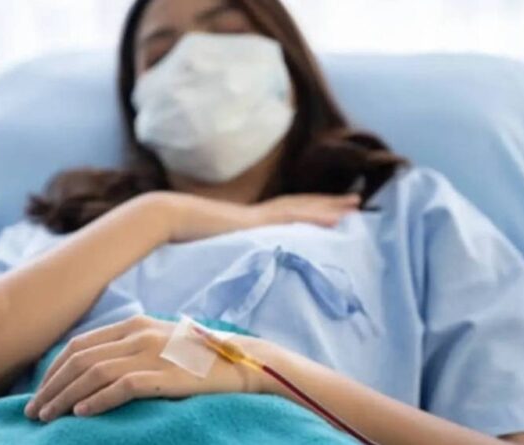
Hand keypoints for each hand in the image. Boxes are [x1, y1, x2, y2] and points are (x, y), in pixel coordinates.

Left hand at [23, 315, 268, 421]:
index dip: (53, 369)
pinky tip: (81, 414)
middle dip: (51, 386)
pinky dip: (97, 400)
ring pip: (93, 373)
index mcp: (134, 325)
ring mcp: (151, 353)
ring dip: (64, 397)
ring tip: (47, 417)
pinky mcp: (164, 375)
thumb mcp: (160, 341)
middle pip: (79, 359)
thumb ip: (130, 348)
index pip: (80, 345)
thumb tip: (94, 368)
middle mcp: (138, 335)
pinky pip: (121, 387)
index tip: (40, 391)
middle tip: (34, 411)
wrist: (242, 361)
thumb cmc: (199, 357)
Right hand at [149, 191, 360, 242]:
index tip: (331, 211)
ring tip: (355, 205)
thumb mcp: (206, 249)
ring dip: (328, 206)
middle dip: (327, 203)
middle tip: (356, 202)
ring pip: (301, 207)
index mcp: (247, 221)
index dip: (309, 210)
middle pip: (300, 205)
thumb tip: (223, 274)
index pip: (285, 213)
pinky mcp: (255, 221)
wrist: (167, 218)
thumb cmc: (179, 235)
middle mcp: (256, 214)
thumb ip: (219, 258)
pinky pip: (291, 218)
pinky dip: (314, 217)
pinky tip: (334, 219)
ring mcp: (256, 216)